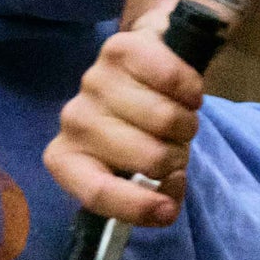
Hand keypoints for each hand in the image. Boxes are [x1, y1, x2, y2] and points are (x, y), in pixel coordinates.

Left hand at [42, 12, 204, 226]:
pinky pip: (174, 80)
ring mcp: (93, 82)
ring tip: (177, 119)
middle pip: (147, 157)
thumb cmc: (141, 130)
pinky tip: (184, 93)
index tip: (169, 211)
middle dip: (175, 158)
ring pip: (167, 119)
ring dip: (186, 124)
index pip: (97, 192)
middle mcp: (73, 121)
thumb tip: (167, 204)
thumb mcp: (139, 172)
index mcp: (68, 160)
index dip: (138, 207)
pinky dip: (191, 91)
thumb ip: (151, 195)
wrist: (145, 65)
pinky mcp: (119, 48)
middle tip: (174, 146)